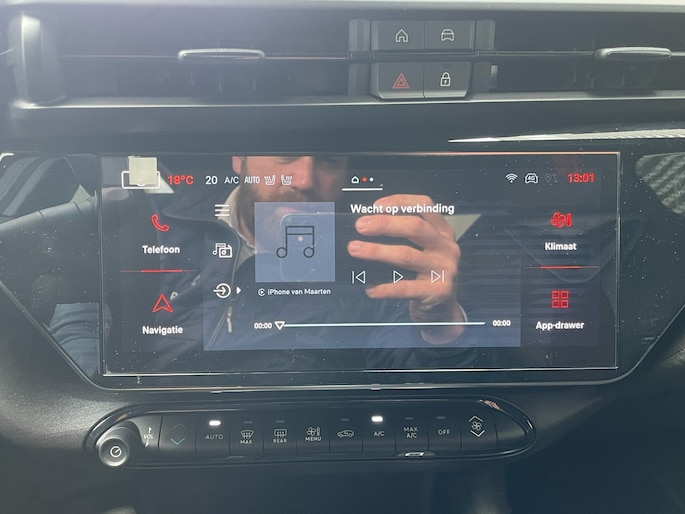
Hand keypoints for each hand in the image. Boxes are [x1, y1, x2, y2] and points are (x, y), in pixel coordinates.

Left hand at [347, 195, 464, 343]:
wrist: (444, 309)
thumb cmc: (427, 275)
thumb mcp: (425, 250)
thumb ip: (405, 238)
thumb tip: (368, 228)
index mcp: (442, 231)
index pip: (425, 206)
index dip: (400, 202)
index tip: (376, 206)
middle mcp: (446, 247)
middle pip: (415, 227)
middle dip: (384, 224)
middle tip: (361, 226)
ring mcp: (444, 269)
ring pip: (406, 255)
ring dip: (377, 251)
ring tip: (356, 249)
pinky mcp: (438, 291)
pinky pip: (405, 287)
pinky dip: (385, 288)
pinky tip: (370, 288)